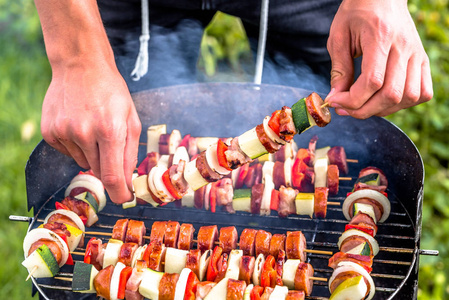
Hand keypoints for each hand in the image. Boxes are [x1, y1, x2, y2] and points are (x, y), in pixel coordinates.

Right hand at [41, 60, 140, 203]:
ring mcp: (64, 132)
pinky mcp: (50, 132)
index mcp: (109, 130)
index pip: (112, 177)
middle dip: (109, 166)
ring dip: (92, 153)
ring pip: (84, 163)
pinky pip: (68, 153)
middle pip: (99, 171)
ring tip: (94, 127)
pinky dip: (77, 146)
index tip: (124, 199)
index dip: (119, 194)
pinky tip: (79, 125)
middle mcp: (84, 133)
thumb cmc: (111, 92)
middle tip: (111, 144)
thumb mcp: (131, 119)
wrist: (80, 66)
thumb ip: (130, 154)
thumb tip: (126, 183)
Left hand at [326, 0, 432, 118]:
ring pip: (408, 97)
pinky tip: (383, 99)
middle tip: (344, 108)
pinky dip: (404, 103)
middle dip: (363, 110)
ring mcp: (417, 54)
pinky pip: (423, 92)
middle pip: (391, 94)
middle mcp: (404, 47)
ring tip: (362, 105)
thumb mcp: (338, 36)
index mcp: (380, 37)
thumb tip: (335, 98)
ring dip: (382, 109)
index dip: (352, 99)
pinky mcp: (423, 60)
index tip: (334, 101)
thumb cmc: (356, 13)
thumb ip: (339, 68)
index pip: (373, 81)